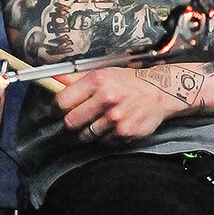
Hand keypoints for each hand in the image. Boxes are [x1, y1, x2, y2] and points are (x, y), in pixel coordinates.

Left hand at [53, 66, 178, 141]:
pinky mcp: (125, 132)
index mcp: (97, 81)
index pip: (62, 102)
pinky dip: (106, 137)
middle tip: (79, 119)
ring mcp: (116, 117)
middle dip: (72, 123)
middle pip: (70, 122)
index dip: (58, 109)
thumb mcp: (103, 73)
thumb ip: (77, 79)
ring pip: (86, 135)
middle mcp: (106, 98)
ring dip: (90, 131)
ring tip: (100, 121)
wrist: (160, 91)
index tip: (61, 110)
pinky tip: (114, 125)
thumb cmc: (129, 82)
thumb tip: (53, 79)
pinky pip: (104, 141)